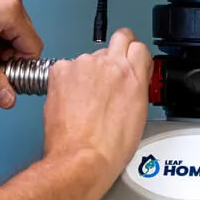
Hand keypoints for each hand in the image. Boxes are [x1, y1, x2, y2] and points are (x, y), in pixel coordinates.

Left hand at [42, 27, 152, 178]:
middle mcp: (110, 64)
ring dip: (88, 72)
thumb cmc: (109, 146)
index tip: (128, 63)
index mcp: (133, 74)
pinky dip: (67, 79)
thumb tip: (131, 81)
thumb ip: (135, 87)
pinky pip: (66, 67)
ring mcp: (84, 65)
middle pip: (115, 42)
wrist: (83, 157)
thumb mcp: (138, 114)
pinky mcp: (61, 70)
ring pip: (89, 57)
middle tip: (106, 78)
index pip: (138, 46)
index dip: (132, 55)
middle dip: (112, 56)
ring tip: (84, 100)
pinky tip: (69, 100)